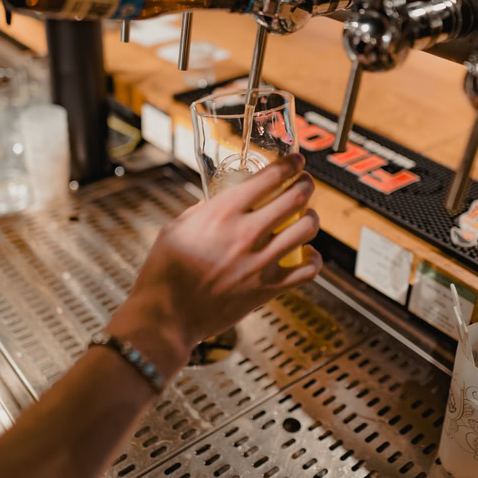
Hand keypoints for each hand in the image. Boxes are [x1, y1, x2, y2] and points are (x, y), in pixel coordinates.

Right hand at [107, 154, 321, 367]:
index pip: (269, 177)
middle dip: (305, 185)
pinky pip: (307, 270)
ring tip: (307, 217)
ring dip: (311, 218)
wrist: (166, 316)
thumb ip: (202, 211)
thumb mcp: (175, 228)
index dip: (290, 164)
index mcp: (221, 213)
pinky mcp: (267, 289)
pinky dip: (313, 259)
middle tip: (305, 183)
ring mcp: (259, 262)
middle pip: (295, 198)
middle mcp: (245, 233)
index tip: (296, 161)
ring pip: (306, 229)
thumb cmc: (163, 273)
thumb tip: (218, 202)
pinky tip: (307, 254)